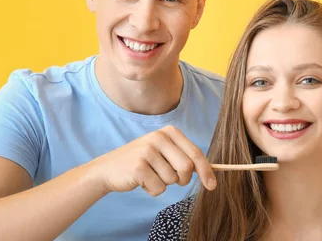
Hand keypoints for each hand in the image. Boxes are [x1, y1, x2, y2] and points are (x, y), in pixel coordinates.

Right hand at [88, 125, 216, 196]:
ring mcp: (147, 151)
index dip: (206, 171)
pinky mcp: (138, 167)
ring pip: (172, 180)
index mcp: (169, 132)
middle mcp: (158, 137)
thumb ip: (183, 157)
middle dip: (182, 180)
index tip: (212, 185)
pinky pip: (159, 189)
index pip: (195, 153)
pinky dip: (152, 190)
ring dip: (164, 184)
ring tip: (150, 175)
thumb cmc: (142, 161)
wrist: (109, 168)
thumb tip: (208, 173)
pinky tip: (141, 181)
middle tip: (170, 179)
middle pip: (186, 168)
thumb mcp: (164, 152)